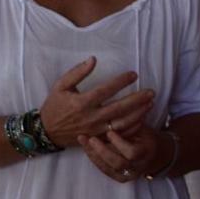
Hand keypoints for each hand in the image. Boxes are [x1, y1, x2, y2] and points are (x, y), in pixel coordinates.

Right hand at [39, 57, 153, 146]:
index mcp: (81, 102)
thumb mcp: (60, 85)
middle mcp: (91, 117)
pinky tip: (142, 119)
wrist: (47, 131)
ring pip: (122, 123)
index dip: (121, 82)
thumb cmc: (54, 106)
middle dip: (137, 100)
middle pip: (119, 108)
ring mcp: (96, 130)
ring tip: (150, 104)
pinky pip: (119, 135)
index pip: (106, 90)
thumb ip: (77, 72)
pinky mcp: (98, 138)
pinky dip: (132, 127)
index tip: (134, 74)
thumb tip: (93, 60)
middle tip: (151, 92)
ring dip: (138, 114)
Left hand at [79, 124, 164, 183]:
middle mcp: (138, 166)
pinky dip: (95, 160)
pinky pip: (106, 171)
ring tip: (83, 140)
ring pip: (109, 168)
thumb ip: (131, 123)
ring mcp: (130, 174)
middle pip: (118, 163)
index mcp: (146, 152)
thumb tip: (120, 107)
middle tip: (90, 138)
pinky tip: (86, 148)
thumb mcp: (142, 128)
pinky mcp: (121, 177)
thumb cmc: (145, 136)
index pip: (132, 152)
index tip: (109, 131)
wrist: (155, 154)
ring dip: (94, 154)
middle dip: (102, 150)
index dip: (119, 143)